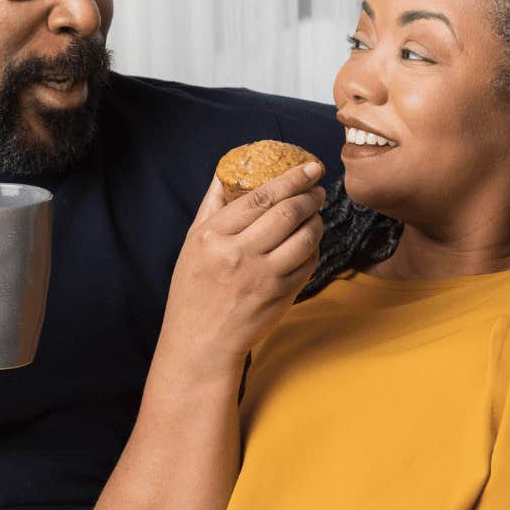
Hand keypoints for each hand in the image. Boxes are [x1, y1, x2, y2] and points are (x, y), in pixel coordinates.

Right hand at [158, 163, 326, 370]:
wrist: (201, 341)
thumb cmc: (194, 289)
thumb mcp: (192, 243)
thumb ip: (212, 205)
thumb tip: (226, 171)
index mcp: (213, 237)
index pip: (261, 197)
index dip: (291, 178)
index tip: (309, 168)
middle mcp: (238, 255)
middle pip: (288, 213)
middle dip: (310, 196)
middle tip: (317, 190)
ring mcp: (262, 277)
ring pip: (304, 237)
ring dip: (317, 221)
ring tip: (315, 215)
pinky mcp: (280, 296)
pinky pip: (308, 263)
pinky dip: (314, 249)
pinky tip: (308, 243)